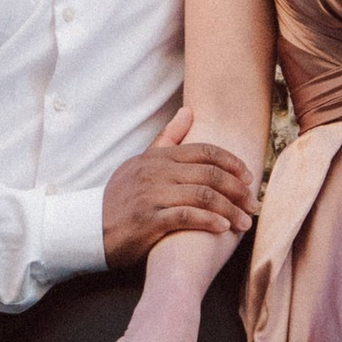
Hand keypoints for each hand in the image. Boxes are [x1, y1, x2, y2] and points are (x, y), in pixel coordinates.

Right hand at [101, 111, 254, 268]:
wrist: (88, 230)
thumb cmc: (120, 198)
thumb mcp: (140, 163)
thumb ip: (167, 139)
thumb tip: (189, 111)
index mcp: (158, 157)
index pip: (205, 152)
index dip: (232, 163)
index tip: (248, 177)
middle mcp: (157, 172)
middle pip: (210, 174)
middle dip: (238, 190)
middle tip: (253, 204)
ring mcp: (152, 195)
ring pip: (204, 195)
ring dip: (230, 209)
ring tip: (245, 222)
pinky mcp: (149, 220)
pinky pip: (187, 216)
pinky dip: (209, 221)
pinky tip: (223, 228)